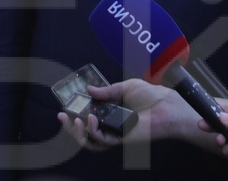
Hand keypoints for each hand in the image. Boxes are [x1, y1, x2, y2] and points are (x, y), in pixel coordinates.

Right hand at [58, 80, 199, 150]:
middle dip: (71, 127)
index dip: (77, 113)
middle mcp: (112, 124)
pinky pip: (103, 140)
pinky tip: (90, 119)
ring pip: (92, 141)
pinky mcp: (121, 140)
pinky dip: (93, 131)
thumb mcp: (125, 87)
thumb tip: (89, 89)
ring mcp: (116, 133)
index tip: (66, 106)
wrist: (165, 106)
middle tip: (62, 117)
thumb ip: (107, 91)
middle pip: (87, 132)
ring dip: (79, 133)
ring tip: (76, 121)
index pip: (90, 116)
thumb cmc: (150, 95)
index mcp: (112, 111)